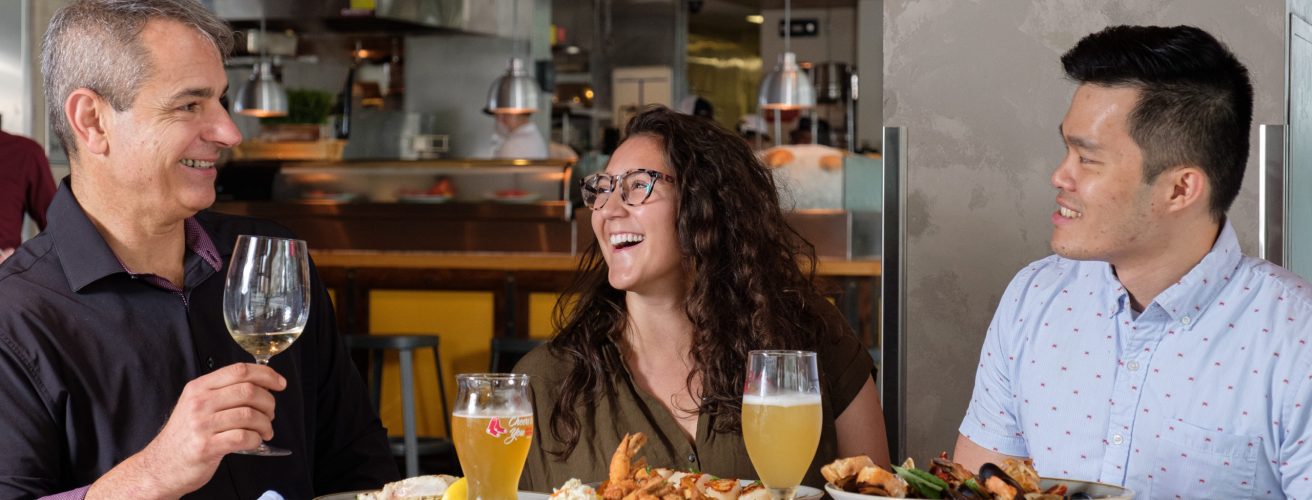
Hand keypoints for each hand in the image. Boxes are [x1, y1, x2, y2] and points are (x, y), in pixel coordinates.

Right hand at [87, 363, 286, 498]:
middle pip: (248, 391)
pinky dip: (256, 439)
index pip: (239, 370)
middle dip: (269, 402)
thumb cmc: (185, 436)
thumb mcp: (197, 405)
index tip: (280, 383)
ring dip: (265, 424)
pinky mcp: (206, 447)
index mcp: (199, 388)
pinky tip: (254, 441)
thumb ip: (223, 392)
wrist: (160, 466)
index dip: (266, 374)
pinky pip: (244, 437)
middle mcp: (199, 403)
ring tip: (265, 431)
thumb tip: (262, 384)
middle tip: (270, 414)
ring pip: (250, 414)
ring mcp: (201, 425)